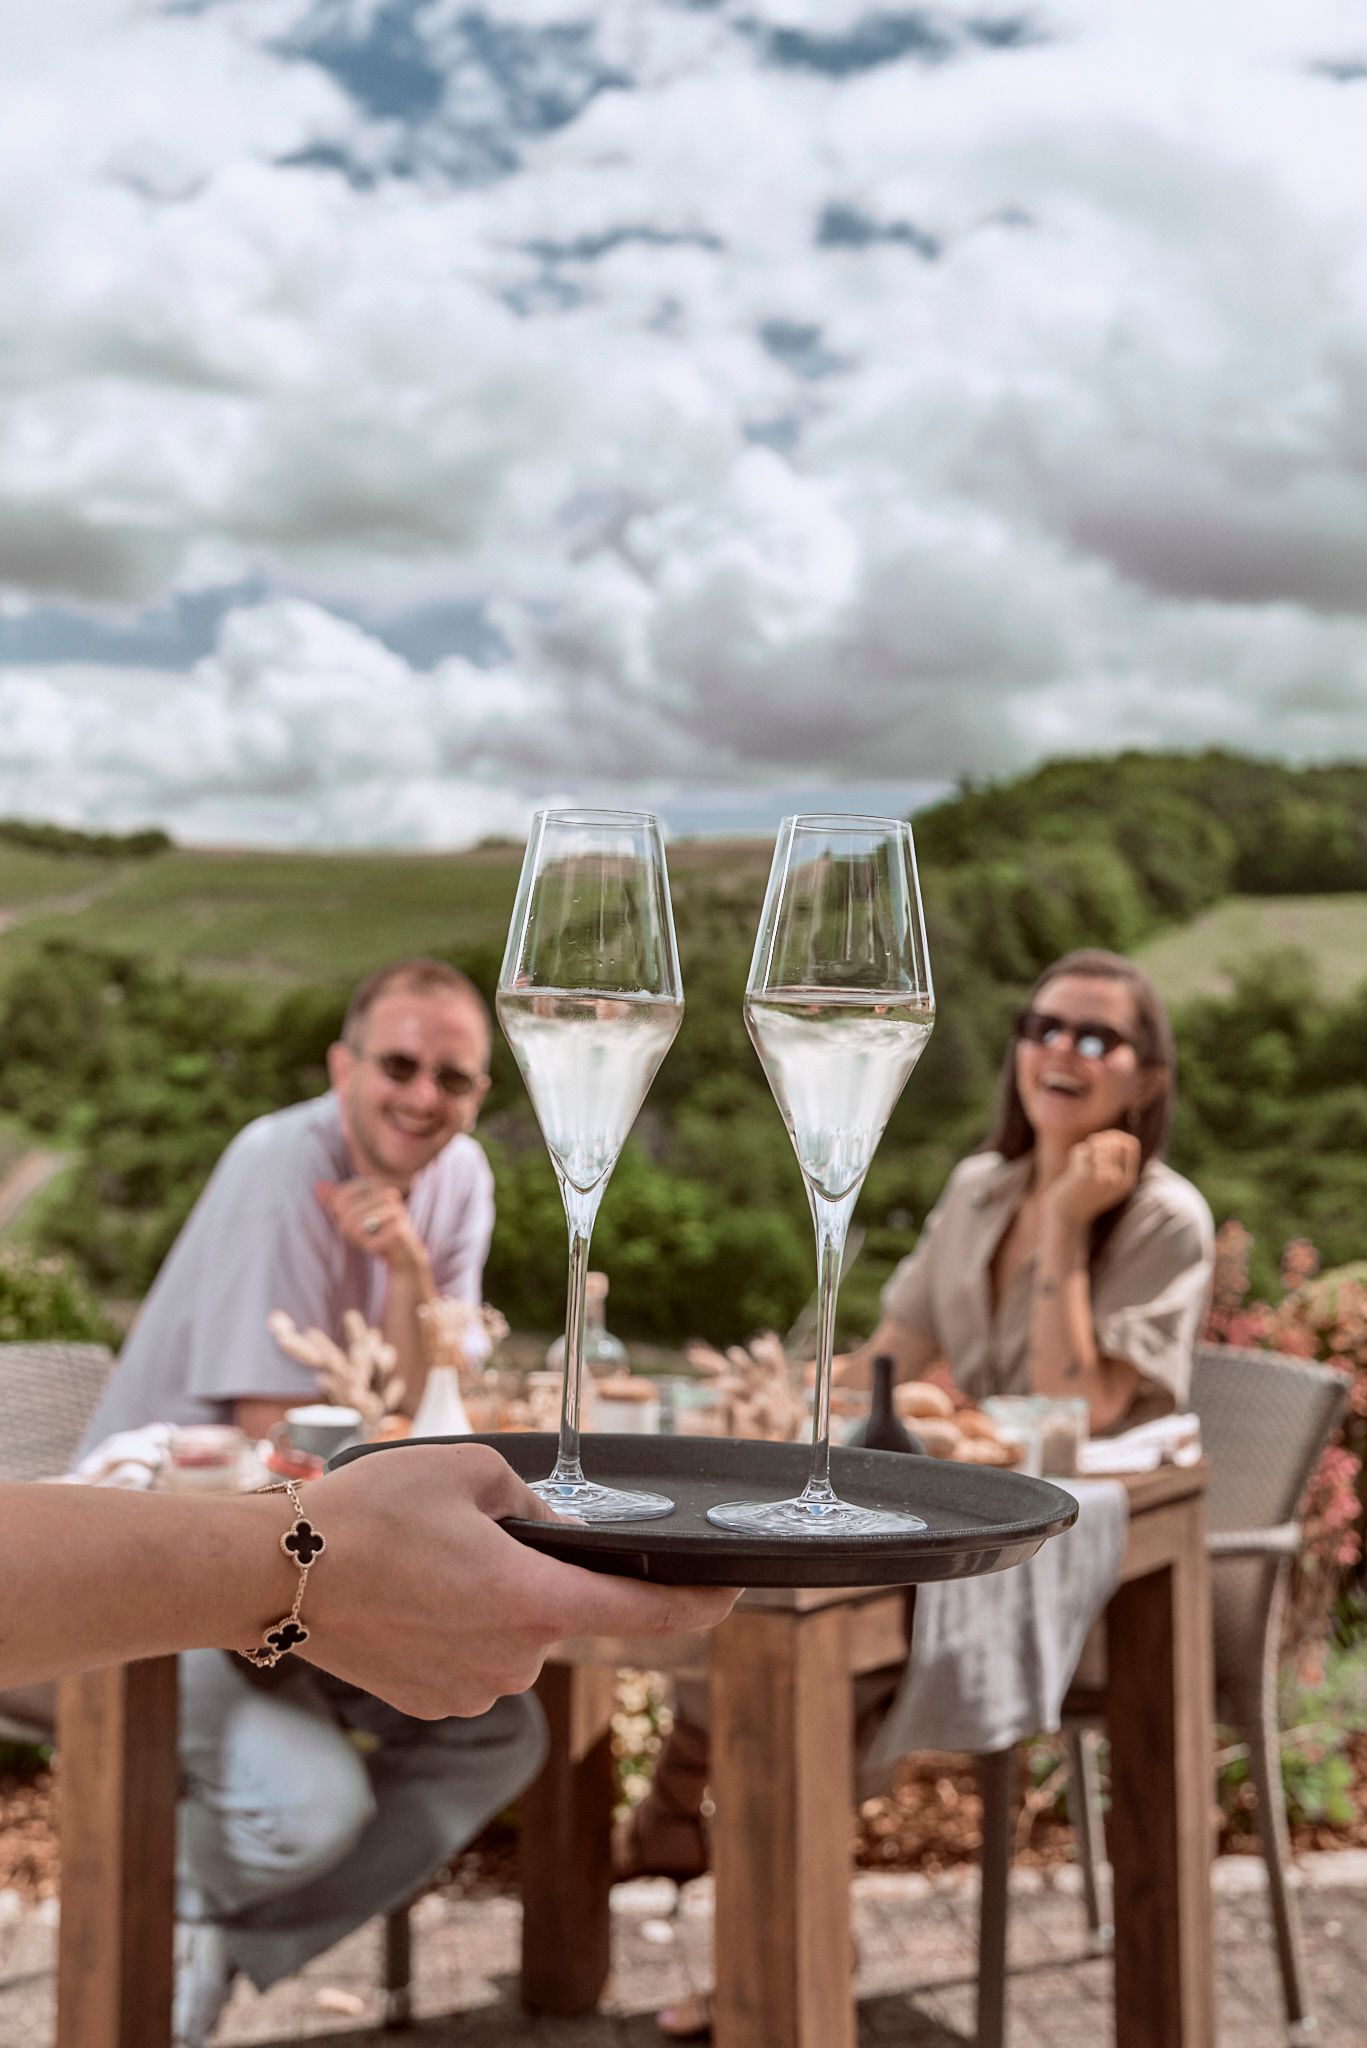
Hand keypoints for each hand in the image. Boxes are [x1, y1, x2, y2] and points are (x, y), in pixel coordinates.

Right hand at [297, 1445, 739, 1717]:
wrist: (273, 1575)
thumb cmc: (369, 1513)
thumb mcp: (469, 1468)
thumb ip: (530, 1499)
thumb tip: (549, 1532)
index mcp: (534, 1603)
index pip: (644, 1613)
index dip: (697, 1604)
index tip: (732, 1594)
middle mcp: (514, 1660)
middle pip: (558, 1609)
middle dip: (534, 1570)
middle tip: (471, 1530)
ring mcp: (472, 1691)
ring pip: (512, 1633)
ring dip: (490, 1597)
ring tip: (425, 1558)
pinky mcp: (432, 1703)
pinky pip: (472, 1656)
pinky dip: (456, 1625)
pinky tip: (409, 1592)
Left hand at [315, 1177, 429, 1278]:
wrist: (405, 1253)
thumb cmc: (376, 1231)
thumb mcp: (353, 1214)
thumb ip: (336, 1200)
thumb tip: (317, 1186)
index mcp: (375, 1184)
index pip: (340, 1197)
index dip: (340, 1214)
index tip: (355, 1220)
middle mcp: (388, 1193)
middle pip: (346, 1212)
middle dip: (349, 1229)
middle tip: (365, 1234)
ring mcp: (396, 1210)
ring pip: (355, 1226)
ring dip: (359, 1239)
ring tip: (373, 1239)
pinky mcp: (399, 1230)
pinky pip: (368, 1243)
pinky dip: (370, 1248)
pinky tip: (383, 1247)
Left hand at [1046, 1129, 1141, 1227]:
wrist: (1068, 1215)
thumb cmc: (1087, 1195)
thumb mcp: (1108, 1183)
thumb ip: (1116, 1162)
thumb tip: (1116, 1136)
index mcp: (1128, 1181)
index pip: (1132, 1144)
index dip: (1117, 1136)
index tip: (1105, 1140)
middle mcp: (1118, 1179)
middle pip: (1115, 1141)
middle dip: (1102, 1138)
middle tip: (1091, 1146)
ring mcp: (1102, 1176)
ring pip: (1099, 1143)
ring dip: (1090, 1144)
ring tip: (1085, 1153)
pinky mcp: (1085, 1174)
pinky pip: (1083, 1150)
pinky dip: (1077, 1153)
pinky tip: (1074, 1162)